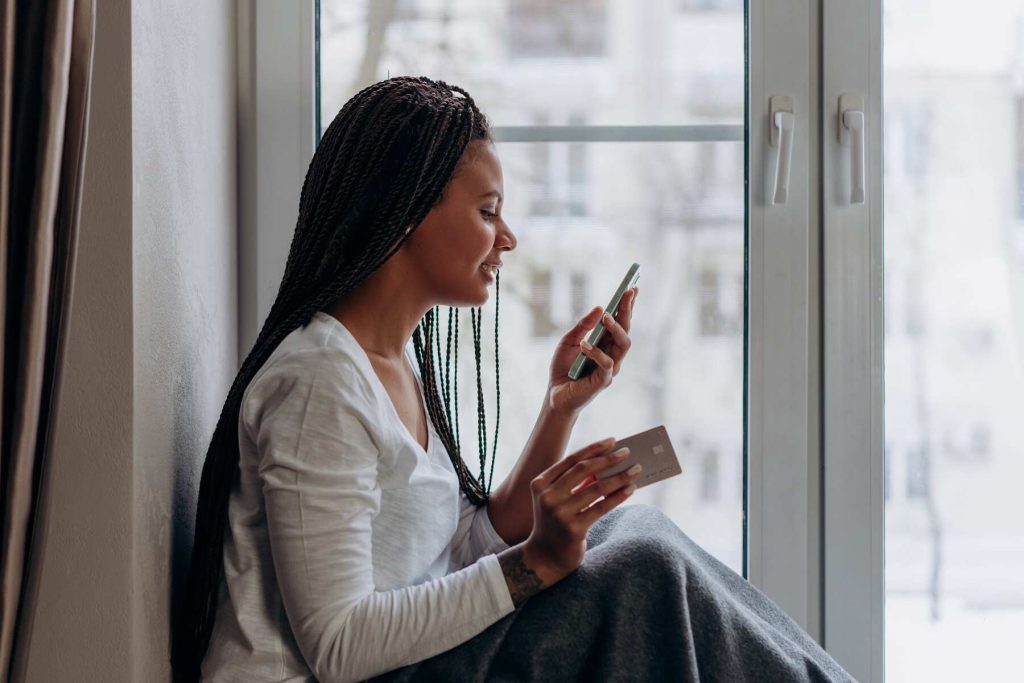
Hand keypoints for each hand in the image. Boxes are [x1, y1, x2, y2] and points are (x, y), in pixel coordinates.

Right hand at [520, 437, 641, 583]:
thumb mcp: (557, 499)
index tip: (612, 441)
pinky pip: (601, 507)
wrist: (545, 557)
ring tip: (634, 471)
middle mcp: (547, 497)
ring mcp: (559, 513)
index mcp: (540, 484)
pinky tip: (630, 489)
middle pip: (583, 470)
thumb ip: (574, 482)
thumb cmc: (555, 522)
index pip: (571, 460)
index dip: (593, 449)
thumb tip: (607, 463)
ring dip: (619, 477)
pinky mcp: (573, 529)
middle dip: (608, 459)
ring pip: (596, 488)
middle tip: (626, 453)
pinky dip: (618, 496)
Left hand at [546, 286, 637, 414]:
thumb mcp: (568, 341)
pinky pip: (606, 364)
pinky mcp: (603, 381)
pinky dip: (596, 352)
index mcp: (606, 343)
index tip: (632, 287)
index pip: (620, 322)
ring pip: (623, 345)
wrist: (554, 394)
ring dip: (616, 329)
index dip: (627, 305)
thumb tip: (599, 307)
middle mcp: (613, 354)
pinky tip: (585, 345)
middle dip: (627, 310)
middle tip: (627, 293)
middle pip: (626, 330)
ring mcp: (611, 368)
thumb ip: (583, 326)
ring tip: (606, 316)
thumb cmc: (563, 368)